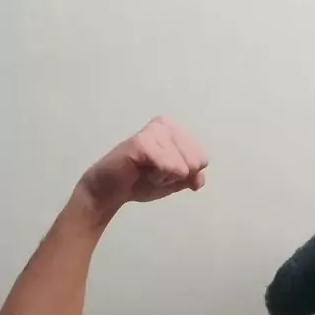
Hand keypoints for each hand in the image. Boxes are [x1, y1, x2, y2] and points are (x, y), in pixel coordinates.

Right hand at [78, 116, 208, 208]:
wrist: (111, 190)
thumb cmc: (141, 181)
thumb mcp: (174, 182)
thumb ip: (192, 177)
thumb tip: (199, 178)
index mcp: (176, 130)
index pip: (202, 159)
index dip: (184, 175)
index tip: (163, 171)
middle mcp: (167, 124)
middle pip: (196, 162)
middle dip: (176, 176)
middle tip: (153, 171)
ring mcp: (155, 131)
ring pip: (183, 167)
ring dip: (164, 177)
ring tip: (146, 170)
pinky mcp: (142, 142)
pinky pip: (168, 167)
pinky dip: (156, 177)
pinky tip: (141, 171)